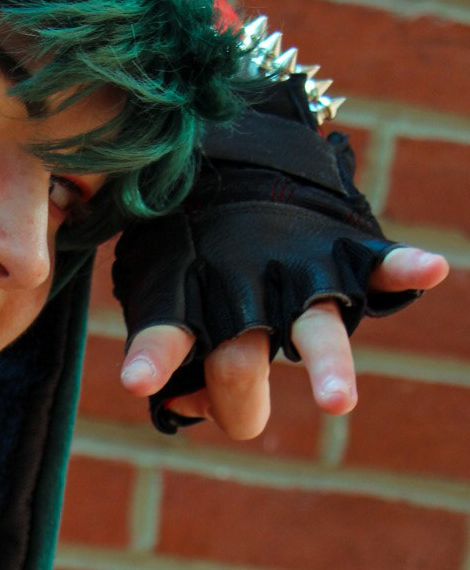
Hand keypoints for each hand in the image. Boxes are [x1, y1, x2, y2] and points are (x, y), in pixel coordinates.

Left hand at [119, 247, 448, 438]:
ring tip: (337, 404)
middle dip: (238, 392)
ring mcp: (293, 277)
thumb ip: (170, 357)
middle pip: (240, 362)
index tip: (138, 382)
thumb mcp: (156, 285)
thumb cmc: (185, 244)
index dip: (154, 359)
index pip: (167, 338)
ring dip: (327, 366)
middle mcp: (241, 295)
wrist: (231, 155)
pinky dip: (404, 267)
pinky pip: (377, 264)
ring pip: (312, 332)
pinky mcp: (336, 255)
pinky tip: (432, 270)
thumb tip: (182, 406)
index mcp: (188, 300)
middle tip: (243, 414)